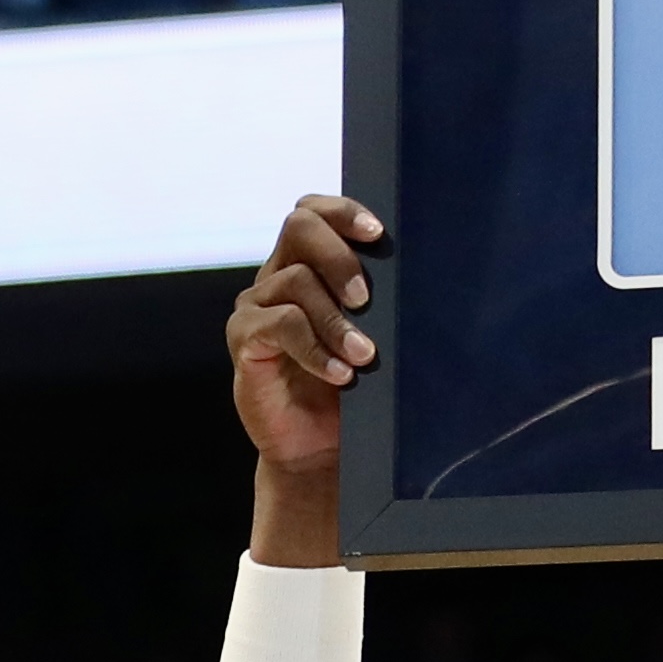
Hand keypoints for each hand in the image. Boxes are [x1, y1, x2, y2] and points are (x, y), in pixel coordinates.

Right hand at [226, 194, 376, 472]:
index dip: (343, 212)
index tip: (378, 234)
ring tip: (364, 356)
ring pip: (295, 281)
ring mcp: (258, 307)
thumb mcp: (374, 337)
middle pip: (299, 227)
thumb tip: (418, 273)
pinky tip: (340, 375)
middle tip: (366, 298)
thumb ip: (381, 301)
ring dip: (336, 320)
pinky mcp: (244, 341)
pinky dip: (315, 349)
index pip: (315, 212)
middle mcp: (279, 275)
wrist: (320, 450)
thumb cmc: (354, 390)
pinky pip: (279, 325)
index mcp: (310, 263)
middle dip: (339, 256)